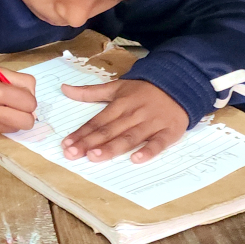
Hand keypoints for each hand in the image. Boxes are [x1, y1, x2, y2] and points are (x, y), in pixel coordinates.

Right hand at [0, 64, 36, 136]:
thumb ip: (21, 82)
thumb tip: (33, 101)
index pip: (29, 103)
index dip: (29, 98)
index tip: (21, 94)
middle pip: (27, 122)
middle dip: (26, 113)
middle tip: (17, 105)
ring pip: (16, 129)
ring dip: (14, 119)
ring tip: (1, 108)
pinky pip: (3, 132)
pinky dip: (2, 123)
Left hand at [60, 79, 188, 163]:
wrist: (180, 83)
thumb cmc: (143, 90)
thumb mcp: (116, 87)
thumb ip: (90, 92)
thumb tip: (64, 89)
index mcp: (120, 104)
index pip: (97, 121)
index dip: (81, 133)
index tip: (66, 144)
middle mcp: (133, 114)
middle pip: (109, 130)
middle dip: (89, 142)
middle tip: (73, 154)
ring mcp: (151, 123)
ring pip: (129, 137)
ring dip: (112, 147)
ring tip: (94, 156)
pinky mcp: (169, 131)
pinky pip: (158, 143)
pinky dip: (148, 151)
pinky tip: (136, 160)